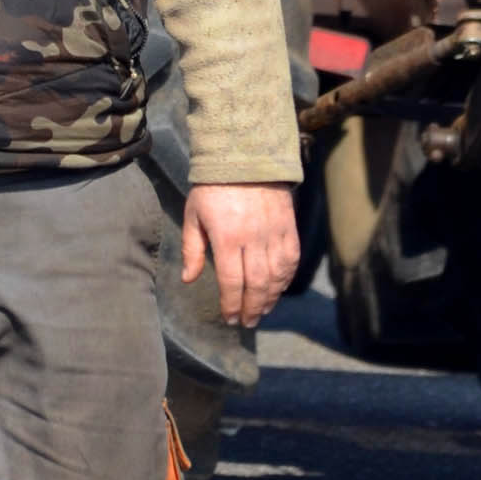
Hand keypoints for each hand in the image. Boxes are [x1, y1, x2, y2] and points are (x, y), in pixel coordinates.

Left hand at [182, 183, 300, 328]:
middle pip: (256, 285)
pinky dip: (286, 279)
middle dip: (251, 308)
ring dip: (269, 298)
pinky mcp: (288, 228)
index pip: (232, 281)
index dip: (231, 304)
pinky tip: (278, 289)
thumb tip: (189, 279)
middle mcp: (253, 239)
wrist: (247, 157)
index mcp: (227, 237)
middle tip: (246, 322)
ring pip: (276, 276)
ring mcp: (274, 234)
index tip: (228, 318)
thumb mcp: (193, 214)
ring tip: (261, 311)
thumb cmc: (213, 187)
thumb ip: (192, 248)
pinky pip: (291, 260)